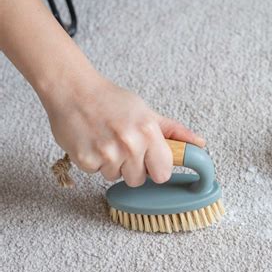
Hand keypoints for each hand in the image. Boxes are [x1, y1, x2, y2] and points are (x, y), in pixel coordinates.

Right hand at [46, 77, 204, 186]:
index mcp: (149, 131)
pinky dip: (93, 161)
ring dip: (111, 164)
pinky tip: (92, 142)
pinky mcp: (85, 159)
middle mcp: (130, 143)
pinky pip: (95, 173)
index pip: (163, 174)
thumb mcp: (147, 112)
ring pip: (115, 177)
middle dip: (132, 168)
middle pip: (138, 180)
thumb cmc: (111, 101)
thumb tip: (199, 144)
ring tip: (105, 141)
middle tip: (123, 146)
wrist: (73, 90)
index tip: (148, 160)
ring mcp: (107, 153)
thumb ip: (174, 131)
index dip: (155, 168)